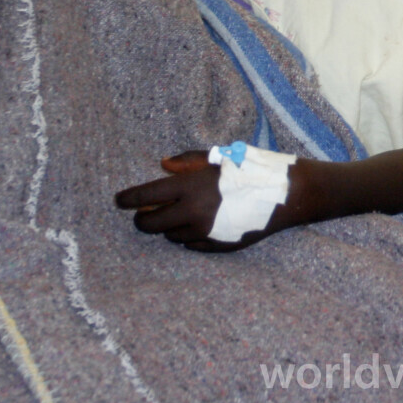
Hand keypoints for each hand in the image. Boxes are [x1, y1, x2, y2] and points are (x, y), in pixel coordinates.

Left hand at [114, 149, 256, 252]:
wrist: (283, 195)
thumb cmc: (250, 169)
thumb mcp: (218, 157)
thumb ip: (187, 161)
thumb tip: (163, 166)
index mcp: (189, 187)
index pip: (145, 196)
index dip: (127, 199)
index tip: (119, 201)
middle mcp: (192, 212)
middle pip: (150, 224)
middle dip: (142, 219)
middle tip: (143, 213)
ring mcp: (204, 232)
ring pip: (170, 235)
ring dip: (168, 226)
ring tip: (179, 214)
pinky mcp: (215, 246)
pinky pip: (190, 245)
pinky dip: (188, 235)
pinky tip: (197, 224)